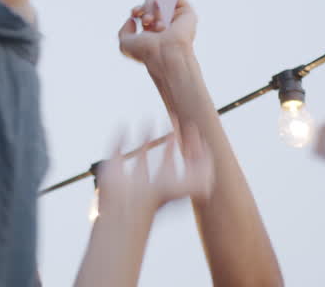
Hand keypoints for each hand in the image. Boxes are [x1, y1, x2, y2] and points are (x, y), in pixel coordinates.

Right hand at [96, 124, 213, 219]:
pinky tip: (124, 126)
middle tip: (176, 119)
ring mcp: (132, 175)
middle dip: (172, 140)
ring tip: (151, 119)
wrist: (127, 205)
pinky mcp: (113, 170)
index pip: (185, 163)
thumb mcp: (188, 185)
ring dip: (148, 135)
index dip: (192, 146)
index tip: (193, 128)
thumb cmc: (156, 198)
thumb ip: (202, 173)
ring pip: (143, 154)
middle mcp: (152, 180)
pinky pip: (118, 150)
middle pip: (166, 159)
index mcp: (170, 183)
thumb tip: (211, 155)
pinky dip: (120, 138)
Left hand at [118, 0, 196, 70]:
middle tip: (147, 21)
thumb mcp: (125, 44)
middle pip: (151, 3)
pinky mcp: (187, 13)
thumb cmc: (146, 52)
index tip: (135, 13)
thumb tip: (132, 20)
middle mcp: (165, 24)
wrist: (165, 54)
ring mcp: (176, 19)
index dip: (137, 9)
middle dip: (146, 9)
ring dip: (155, 9)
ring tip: (157, 23)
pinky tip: (164, 10)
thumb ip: (124, 32)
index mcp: (153, 31)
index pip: (144, 12)